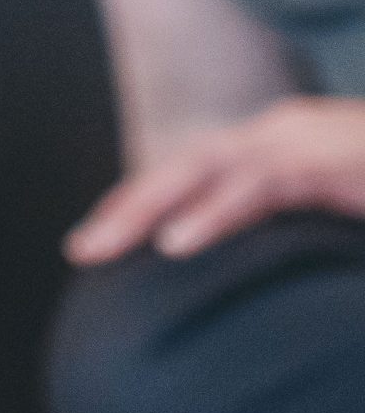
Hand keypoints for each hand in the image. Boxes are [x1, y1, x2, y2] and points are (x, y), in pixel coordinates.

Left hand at [65, 95, 364, 262]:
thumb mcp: (332, 220)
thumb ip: (289, 239)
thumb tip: (254, 277)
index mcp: (279, 150)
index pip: (193, 174)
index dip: (144, 204)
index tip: (101, 242)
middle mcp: (282, 135)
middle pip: (183, 168)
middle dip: (127, 207)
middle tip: (81, 251)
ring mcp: (304, 140)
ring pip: (205, 169)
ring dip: (150, 208)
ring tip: (106, 250)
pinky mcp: (327, 159)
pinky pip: (259, 185)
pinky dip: (216, 213)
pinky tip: (179, 246)